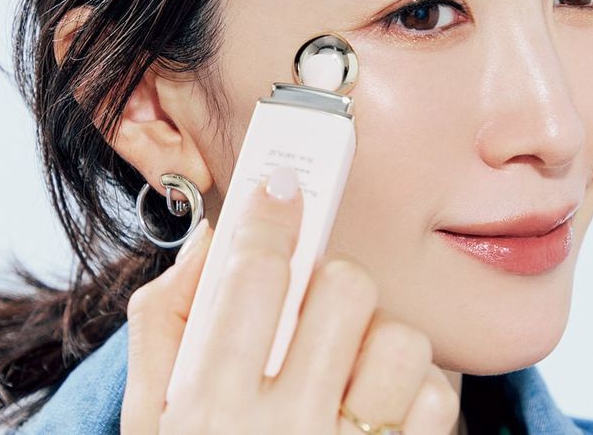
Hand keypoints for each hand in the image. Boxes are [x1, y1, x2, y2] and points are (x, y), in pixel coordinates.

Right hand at [121, 172, 459, 433]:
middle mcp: (283, 433)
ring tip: (345, 371)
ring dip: (376, 340)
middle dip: (329, 282)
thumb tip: (212, 239)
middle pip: (342, 287)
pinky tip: (376, 412)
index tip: (279, 182)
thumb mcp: (154, 420)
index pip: (249, 278)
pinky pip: (438, 393)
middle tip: (311, 311)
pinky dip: (414, 390)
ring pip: (400, 336)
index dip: (267, 215)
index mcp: (208, 410)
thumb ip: (168, 324)